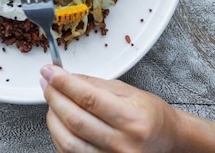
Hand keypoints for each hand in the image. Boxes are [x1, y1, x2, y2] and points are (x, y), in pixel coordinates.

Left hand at [40, 65, 178, 152]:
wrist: (167, 140)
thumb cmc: (150, 115)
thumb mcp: (128, 91)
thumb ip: (94, 84)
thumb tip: (65, 76)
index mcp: (133, 119)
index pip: (89, 98)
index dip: (64, 83)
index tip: (49, 72)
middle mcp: (123, 144)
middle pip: (75, 119)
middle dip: (54, 97)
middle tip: (46, 83)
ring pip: (68, 140)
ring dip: (53, 117)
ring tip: (52, 100)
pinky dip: (59, 135)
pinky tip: (58, 120)